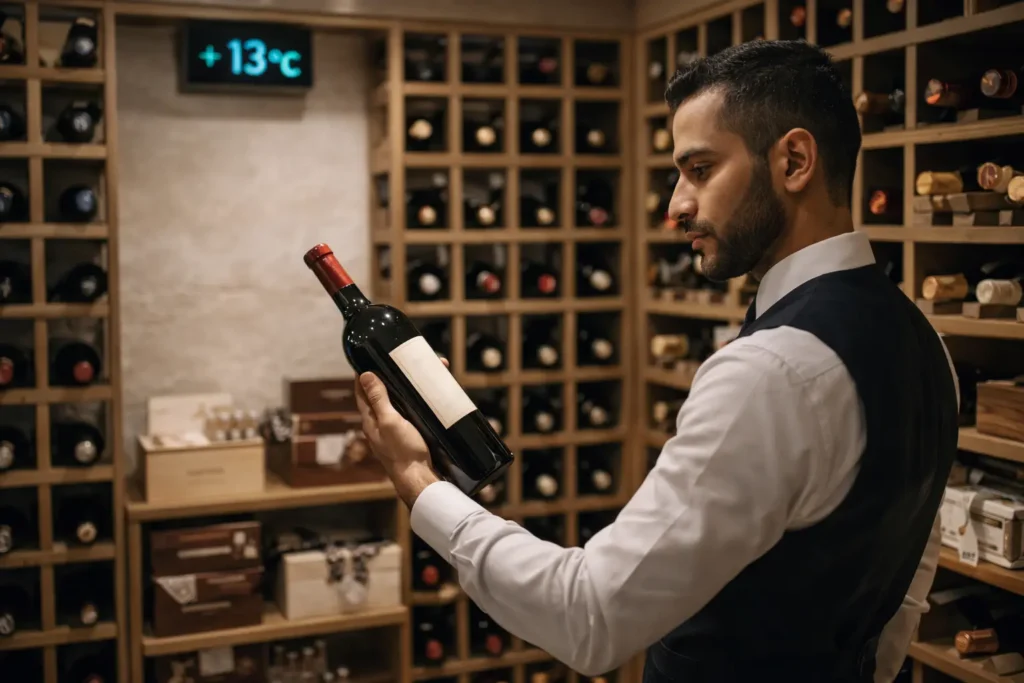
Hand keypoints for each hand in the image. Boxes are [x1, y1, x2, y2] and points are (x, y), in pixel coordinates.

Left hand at [355, 359, 446, 506]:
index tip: (370, 357)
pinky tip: (425, 398)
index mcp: (370, 419)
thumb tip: (364, 375)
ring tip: (418, 376)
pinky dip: (414, 402)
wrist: (419, 478)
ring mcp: (394, 430)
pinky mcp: (408, 435)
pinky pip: (408, 413)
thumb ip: (378, 399)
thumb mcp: (390, 421)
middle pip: (381, 395)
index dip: (363, 374)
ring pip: (397, 403)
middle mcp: (380, 424)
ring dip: (404, 389)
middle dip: (389, 378)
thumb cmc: (403, 451)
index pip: (361, 391)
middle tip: (401, 363)